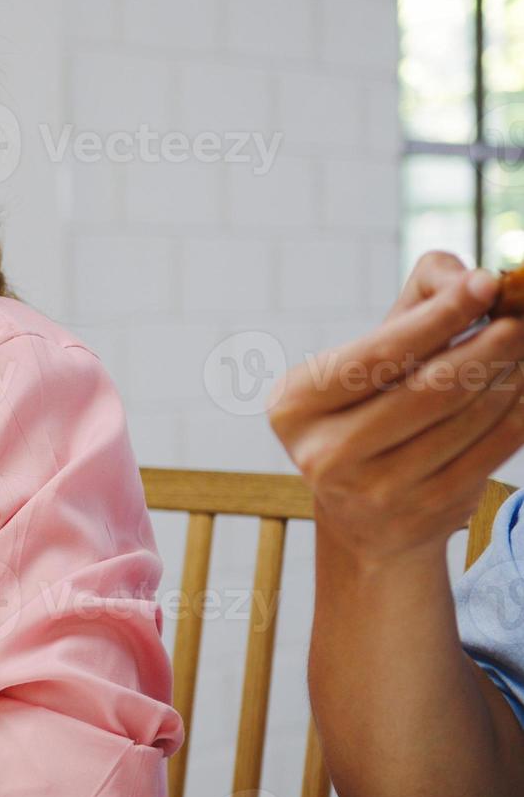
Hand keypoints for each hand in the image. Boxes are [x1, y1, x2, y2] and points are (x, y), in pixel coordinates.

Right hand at [268, 252, 523, 568]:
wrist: (365, 516)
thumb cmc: (370, 411)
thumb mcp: (371, 356)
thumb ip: (417, 301)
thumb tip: (468, 279)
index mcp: (295, 404)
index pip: (377, 354)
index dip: (438, 317)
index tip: (485, 283)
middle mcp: (324, 452)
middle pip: (429, 387)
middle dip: (488, 347)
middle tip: (520, 321)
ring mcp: (374, 491)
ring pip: (466, 418)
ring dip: (508, 377)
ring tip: (521, 352)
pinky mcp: (423, 514)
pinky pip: (490, 452)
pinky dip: (516, 415)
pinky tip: (520, 391)